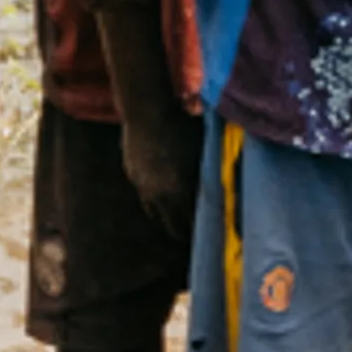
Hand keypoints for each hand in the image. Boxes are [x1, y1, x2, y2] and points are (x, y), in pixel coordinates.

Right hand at [119, 111, 196, 242]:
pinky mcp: (131, 174)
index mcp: (177, 191)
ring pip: (152, 211)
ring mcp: (141, 185)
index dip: (200, 228)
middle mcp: (157, 194)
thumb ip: (207, 173)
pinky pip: (143, 194)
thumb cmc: (182, 128)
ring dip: (164, 218)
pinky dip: (153, 200)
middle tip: (188, 238)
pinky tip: (159, 198)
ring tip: (172, 223)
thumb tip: (220, 185)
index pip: (190, 220)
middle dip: (180, 231)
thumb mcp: (202, 151)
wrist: (146, 114)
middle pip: (169, 222)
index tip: (208, 236)